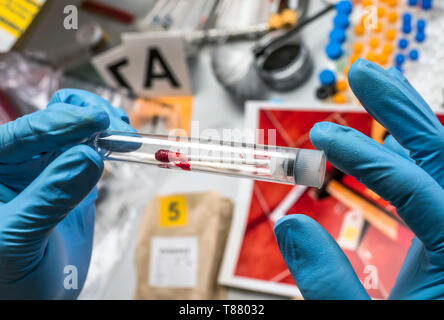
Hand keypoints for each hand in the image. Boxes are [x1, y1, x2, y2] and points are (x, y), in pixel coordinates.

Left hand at [0, 89, 133, 298]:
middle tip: (113, 125)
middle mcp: (18, 166)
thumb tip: (87, 156)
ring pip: (73, 131)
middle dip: (83, 117)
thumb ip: (49, 198)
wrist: (35, 298)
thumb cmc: (7, 279)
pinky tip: (120, 145)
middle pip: (50, 121)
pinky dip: (108, 143)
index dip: (58, 122)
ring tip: (123, 133)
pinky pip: (90, 152)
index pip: (22, 134)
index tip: (93, 120)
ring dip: (99, 124)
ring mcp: (48, 172)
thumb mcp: (18, 240)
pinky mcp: (73, 181)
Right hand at [274, 59, 443, 298]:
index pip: (418, 188)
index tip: (322, 137)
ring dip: (409, 124)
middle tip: (363, 74)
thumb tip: (292, 225)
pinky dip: (409, 162)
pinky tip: (388, 145)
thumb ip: (326, 281)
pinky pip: (434, 189)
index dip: (365, 156)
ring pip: (443, 167)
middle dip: (402, 109)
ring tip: (375, 88)